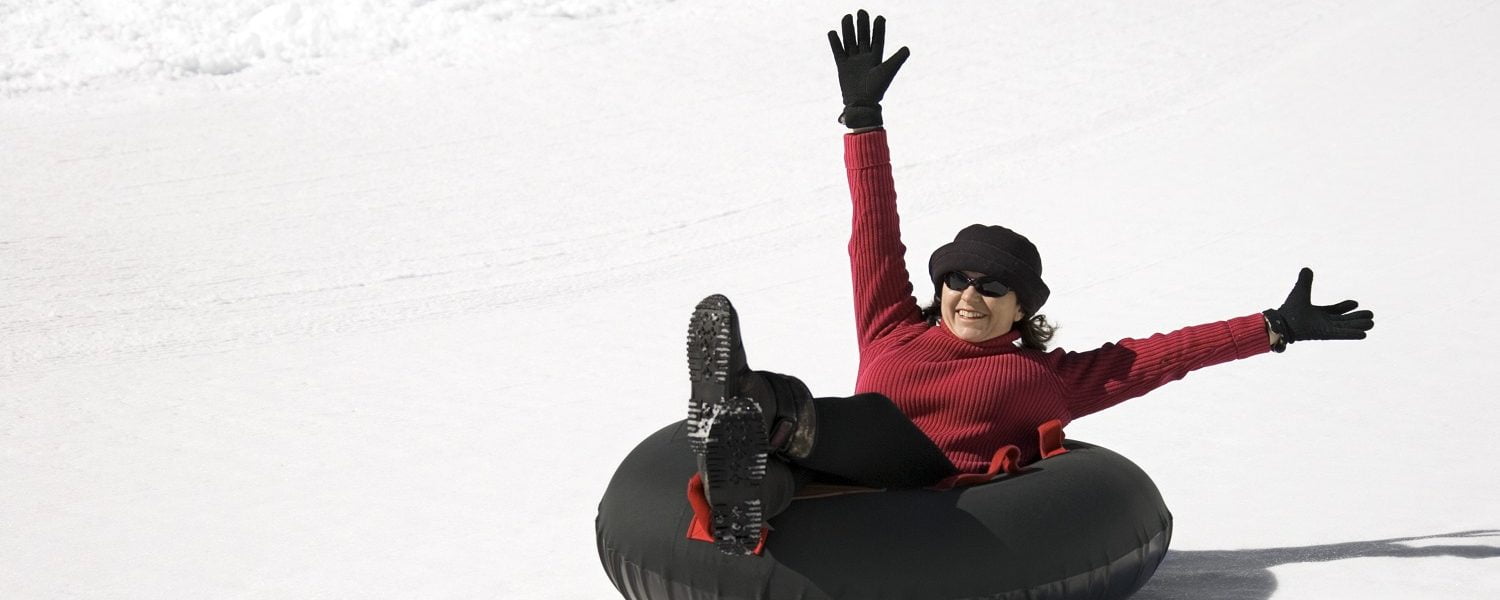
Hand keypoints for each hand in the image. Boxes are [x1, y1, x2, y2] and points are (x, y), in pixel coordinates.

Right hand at [828, 10, 909, 128]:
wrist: (862, 103)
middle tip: (862, 11)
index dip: (879, 29)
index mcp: (876, 58)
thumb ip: (897, 60)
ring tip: (847, 17)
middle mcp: (864, 58)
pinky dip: (835, 42)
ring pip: (850, 41)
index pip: (877, 39)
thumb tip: (907, 48)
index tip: (880, 17)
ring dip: (848, 29)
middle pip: (863, 37)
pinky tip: (833, 32)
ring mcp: (853, 61)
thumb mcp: (887, 72)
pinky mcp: (842, 66)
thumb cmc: (877, 89)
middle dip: (862, 24)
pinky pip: (838, 51)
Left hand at [1263, 268, 1373, 350]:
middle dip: (1356, 319)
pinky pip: (1341, 335)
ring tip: (1372, 324)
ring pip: (1345, 327)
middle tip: (1371, 316)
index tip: (1356, 303)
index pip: (1334, 311)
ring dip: (1358, 326)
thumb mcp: (1300, 291)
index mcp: (1316, 314)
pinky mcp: (1325, 335)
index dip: (1344, 307)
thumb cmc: (1289, 309)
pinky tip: (1364, 335)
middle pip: (1343, 321)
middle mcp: (1321, 323)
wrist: (1282, 321)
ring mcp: (1324, 329)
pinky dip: (1352, 334)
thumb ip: (1305, 281)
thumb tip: (1307, 268)